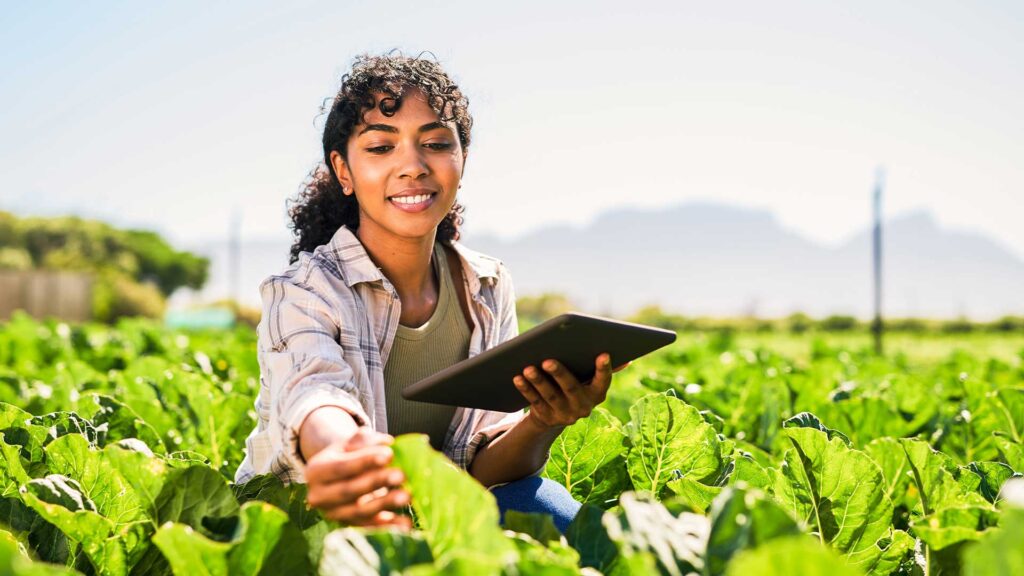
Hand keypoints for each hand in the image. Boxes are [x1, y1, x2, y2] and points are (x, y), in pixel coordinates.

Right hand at [304, 428, 411, 529]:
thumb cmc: (347, 456)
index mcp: (316, 471)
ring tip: (407, 496)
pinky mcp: (348, 526)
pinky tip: (406, 524)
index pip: (341, 467)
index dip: (365, 461)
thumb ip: (365, 440)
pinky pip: (369, 528)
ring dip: (384, 504)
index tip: (389, 454)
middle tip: (400, 475)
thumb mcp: (350, 444)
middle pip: (349, 491)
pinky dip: (388, 526)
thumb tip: (386, 443)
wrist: (337, 479)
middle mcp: (319, 496)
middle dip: (376, 482)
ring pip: (359, 512)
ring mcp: (333, 514)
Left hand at [513, 353, 628, 428]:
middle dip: (560, 373)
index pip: (603, 381)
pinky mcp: (546, 417)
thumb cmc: (575, 386)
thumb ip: (602, 370)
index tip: (603, 353)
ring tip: (528, 367)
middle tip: (548, 360)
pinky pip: (535, 401)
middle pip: (571, 388)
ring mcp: (564, 414)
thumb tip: (628, 360)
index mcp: (597, 394)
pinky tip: (517, 377)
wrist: (555, 415)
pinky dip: (526, 389)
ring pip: (550, 395)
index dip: (604, 369)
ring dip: (539, 381)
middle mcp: (583, 407)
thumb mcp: (589, 381)